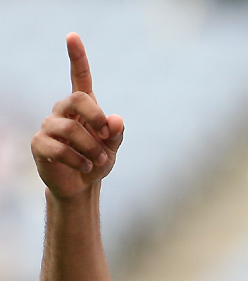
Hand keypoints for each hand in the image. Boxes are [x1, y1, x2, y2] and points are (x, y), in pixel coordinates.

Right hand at [31, 32, 123, 198]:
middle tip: (108, 136)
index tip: (73, 36)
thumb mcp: (112, 147)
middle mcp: (63, 112)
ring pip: (70, 129)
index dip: (77, 57)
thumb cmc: (97, 160)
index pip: (79, 77)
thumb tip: (116, 120)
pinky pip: (58, 149)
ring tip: (99, 161)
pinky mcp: (39, 145)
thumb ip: (116, 133)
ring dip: (91, 148)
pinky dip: (78, 160)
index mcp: (83, 107)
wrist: (82, 185)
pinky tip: (86, 168)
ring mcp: (49, 127)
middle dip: (96, 118)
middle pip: (77, 100)